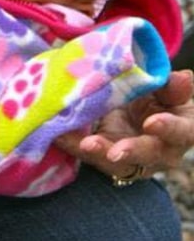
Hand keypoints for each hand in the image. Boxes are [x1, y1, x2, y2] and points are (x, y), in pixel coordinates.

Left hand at [56, 69, 193, 180]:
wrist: (140, 114)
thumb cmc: (160, 99)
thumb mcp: (168, 91)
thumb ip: (173, 87)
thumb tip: (184, 76)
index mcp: (181, 130)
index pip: (180, 131)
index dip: (168, 128)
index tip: (152, 122)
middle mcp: (161, 151)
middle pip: (147, 154)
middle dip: (130, 151)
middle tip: (114, 152)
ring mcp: (134, 161)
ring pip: (118, 164)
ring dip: (99, 154)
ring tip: (84, 144)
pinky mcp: (110, 163)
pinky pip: (92, 158)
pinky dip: (75, 147)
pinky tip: (59, 136)